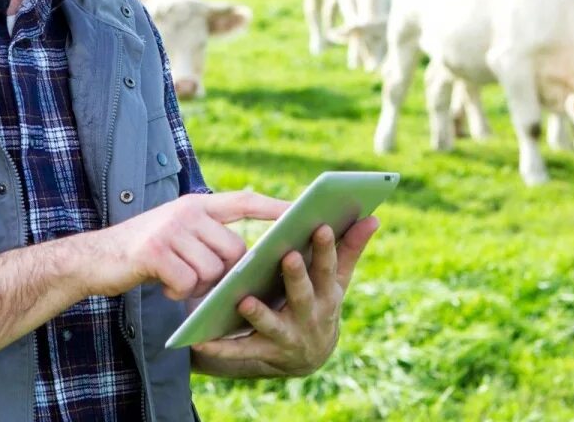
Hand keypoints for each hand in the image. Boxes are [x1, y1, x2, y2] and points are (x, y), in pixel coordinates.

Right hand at [84, 191, 288, 299]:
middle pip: (232, 250)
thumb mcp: (177, 235)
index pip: (243, 201)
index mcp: (196, 205)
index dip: (272, 206)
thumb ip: (207, 239)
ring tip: (173, 278)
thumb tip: (244, 261)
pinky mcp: (156, 251)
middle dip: (221, 273)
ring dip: (196, 284)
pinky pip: (188, 282)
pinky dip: (177, 291)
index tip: (299, 210)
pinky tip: (161, 284)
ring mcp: (171, 229)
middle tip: (195, 278)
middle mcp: (187, 211)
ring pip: (212, 269)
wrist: (92, 259)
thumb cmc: (143, 254)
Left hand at [191, 215, 379, 376]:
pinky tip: (201, 338)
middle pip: (303, 295)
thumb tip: (372, 218)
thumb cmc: (321, 303)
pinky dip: (221, 347)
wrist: (308, 355)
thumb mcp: (337, 280)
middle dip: (296, 277)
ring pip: (272, 325)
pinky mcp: (264, 353)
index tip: (320, 225)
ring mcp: (287, 337)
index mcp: (328, 294)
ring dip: (259, 314)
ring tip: (245, 300)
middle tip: (288, 256)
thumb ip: (350, 248)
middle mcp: (310, 317)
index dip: (326, 248)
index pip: (329, 268)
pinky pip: (241, 351)